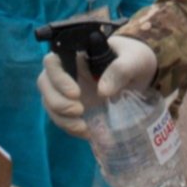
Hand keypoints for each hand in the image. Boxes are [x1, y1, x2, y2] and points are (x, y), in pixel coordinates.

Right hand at [38, 35, 158, 137]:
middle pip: (45, 83)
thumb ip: (120, 70)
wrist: (141, 76)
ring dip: (61, 118)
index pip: (53, 61)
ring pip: (49, 102)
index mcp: (77, 54)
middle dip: (57, 101)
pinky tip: (87, 133)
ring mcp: (67, 89)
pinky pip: (60, 118)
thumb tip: (102, 91)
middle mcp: (67, 71)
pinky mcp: (72, 106)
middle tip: (79, 110)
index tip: (75, 93)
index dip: (57, 77)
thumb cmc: (135, 59)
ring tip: (83, 127)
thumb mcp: (134, 60)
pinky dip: (69, 127)